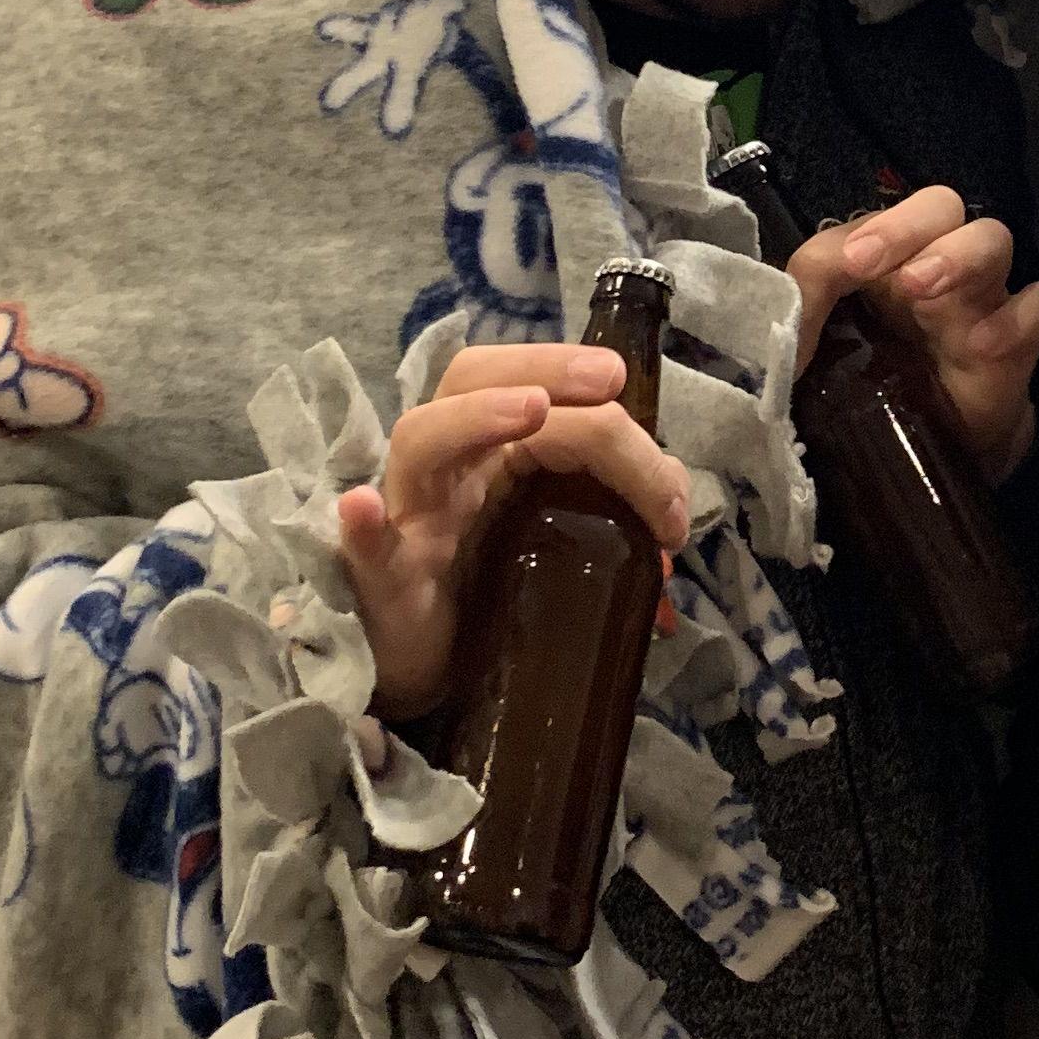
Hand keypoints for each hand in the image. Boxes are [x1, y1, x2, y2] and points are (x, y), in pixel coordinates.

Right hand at [334, 344, 692, 719]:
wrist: (428, 672)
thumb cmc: (490, 590)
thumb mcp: (565, 539)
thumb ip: (615, 511)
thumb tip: (675, 513)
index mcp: (490, 450)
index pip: (534, 386)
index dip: (595, 397)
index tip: (647, 430)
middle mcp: (447, 468)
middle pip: (471, 380)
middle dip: (544, 367)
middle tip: (609, 382)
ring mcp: (410, 519)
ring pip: (420, 441)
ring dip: (475, 417)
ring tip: (532, 411)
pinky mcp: (381, 582)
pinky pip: (364, 549)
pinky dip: (363, 526)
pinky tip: (363, 509)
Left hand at [788, 185, 1038, 484]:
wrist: (896, 475)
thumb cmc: (846, 398)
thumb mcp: (806, 347)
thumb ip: (805, 294)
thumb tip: (826, 259)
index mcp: (877, 264)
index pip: (883, 215)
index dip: (873, 228)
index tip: (853, 263)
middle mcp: (929, 270)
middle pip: (941, 207)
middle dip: (914, 227)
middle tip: (890, 272)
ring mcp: (977, 303)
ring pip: (993, 239)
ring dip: (961, 255)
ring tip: (922, 290)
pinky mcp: (1016, 347)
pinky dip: (1017, 317)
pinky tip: (981, 347)